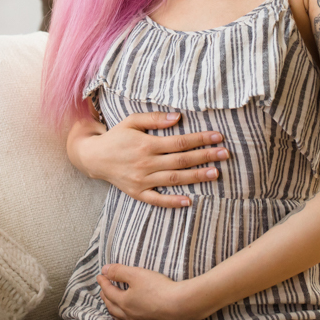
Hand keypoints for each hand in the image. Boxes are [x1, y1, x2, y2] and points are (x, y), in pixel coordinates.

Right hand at [70, 111, 228, 207]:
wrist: (94, 157)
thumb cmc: (117, 136)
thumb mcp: (132, 121)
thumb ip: (154, 119)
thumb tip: (178, 117)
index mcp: (146, 143)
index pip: (179, 141)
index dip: (200, 139)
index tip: (218, 137)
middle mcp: (146, 162)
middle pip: (181, 160)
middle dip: (205, 156)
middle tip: (225, 154)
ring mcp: (142, 180)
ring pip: (173, 179)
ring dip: (196, 177)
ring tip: (215, 173)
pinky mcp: (137, 192)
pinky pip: (157, 199)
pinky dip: (172, 202)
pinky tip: (188, 201)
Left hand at [96, 264, 209, 319]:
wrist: (181, 305)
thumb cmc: (159, 288)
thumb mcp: (137, 274)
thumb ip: (119, 271)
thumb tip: (104, 270)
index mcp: (124, 302)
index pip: (109, 291)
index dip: (103, 282)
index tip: (100, 276)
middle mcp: (130, 316)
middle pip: (112, 307)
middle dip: (106, 297)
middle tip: (103, 290)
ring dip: (114, 313)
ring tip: (112, 308)